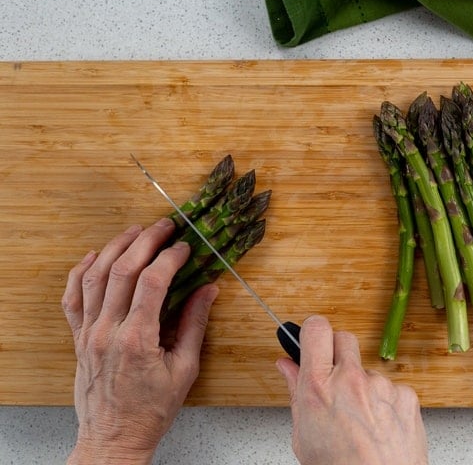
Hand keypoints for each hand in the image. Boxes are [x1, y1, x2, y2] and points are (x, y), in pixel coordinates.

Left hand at [62, 218, 217, 464]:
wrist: (114, 437)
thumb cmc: (152, 410)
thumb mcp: (185, 369)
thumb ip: (194, 324)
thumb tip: (208, 290)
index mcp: (137, 340)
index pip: (152, 282)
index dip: (171, 258)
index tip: (186, 247)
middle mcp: (107, 331)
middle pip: (122, 271)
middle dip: (145, 241)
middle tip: (164, 226)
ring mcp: (88, 333)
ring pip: (95, 277)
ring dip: (115, 248)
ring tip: (135, 231)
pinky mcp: (78, 338)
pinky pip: (72, 297)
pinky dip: (80, 272)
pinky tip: (94, 256)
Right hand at [276, 315, 427, 464]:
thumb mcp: (303, 436)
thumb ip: (295, 393)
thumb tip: (286, 367)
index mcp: (318, 388)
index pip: (316, 329)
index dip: (313, 331)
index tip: (312, 338)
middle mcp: (350, 381)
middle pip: (344, 338)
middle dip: (337, 352)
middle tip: (333, 377)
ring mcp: (381, 386)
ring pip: (367, 370)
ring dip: (362, 386)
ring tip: (360, 420)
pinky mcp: (406, 395)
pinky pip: (391, 388)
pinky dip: (385, 403)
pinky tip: (380, 426)